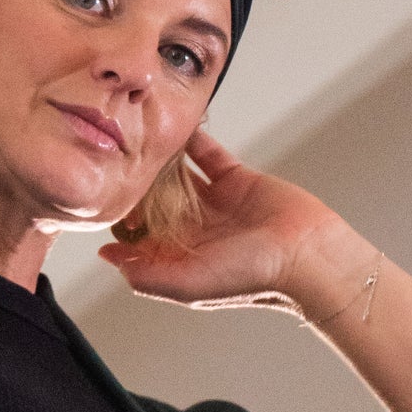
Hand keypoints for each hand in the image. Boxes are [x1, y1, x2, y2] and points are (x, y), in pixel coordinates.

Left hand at [96, 128, 340, 307]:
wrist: (307, 255)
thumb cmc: (252, 277)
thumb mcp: (189, 285)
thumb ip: (146, 276)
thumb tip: (108, 258)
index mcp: (182, 256)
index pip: (141, 236)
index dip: (122, 218)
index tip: (105, 196)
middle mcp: (196, 230)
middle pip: (156, 203)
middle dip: (138, 185)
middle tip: (115, 159)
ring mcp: (215, 203)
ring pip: (179, 176)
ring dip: (162, 161)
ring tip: (139, 139)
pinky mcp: (236, 179)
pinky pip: (209, 156)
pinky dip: (194, 142)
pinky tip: (176, 127)